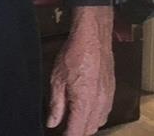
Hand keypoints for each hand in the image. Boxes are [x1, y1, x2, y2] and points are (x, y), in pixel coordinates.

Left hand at [47, 5, 114, 135]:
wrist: (92, 38)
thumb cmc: (72, 55)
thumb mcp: (57, 79)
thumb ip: (56, 104)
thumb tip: (52, 123)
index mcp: (84, 104)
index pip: (75, 132)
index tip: (57, 134)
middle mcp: (98, 105)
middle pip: (88, 131)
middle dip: (76, 132)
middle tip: (63, 127)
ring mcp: (107, 99)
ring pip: (98, 123)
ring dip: (86, 126)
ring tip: (73, 120)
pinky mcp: (111, 92)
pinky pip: (104, 112)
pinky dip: (95, 116)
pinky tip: (86, 109)